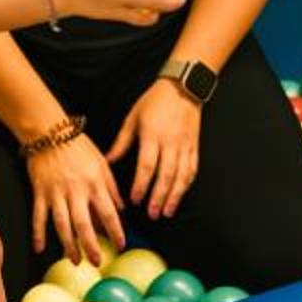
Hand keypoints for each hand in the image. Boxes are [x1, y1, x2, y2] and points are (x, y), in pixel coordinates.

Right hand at [25, 131, 127, 271]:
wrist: (48, 131)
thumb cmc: (77, 145)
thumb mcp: (102, 163)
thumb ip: (111, 187)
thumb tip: (121, 209)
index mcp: (94, 183)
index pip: (108, 212)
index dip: (115, 231)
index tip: (120, 244)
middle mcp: (76, 191)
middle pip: (84, 224)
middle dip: (91, 246)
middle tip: (96, 262)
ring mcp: (56, 193)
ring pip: (62, 225)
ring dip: (68, 245)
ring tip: (74, 260)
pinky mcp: (40, 192)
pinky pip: (39, 216)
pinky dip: (38, 233)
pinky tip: (40, 248)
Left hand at [109, 80, 203, 217]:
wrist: (183, 87)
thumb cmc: (154, 101)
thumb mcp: (132, 119)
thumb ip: (121, 142)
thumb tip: (108, 160)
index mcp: (152, 136)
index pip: (147, 166)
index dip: (141, 185)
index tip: (135, 200)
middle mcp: (170, 143)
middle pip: (165, 176)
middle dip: (158, 197)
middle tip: (151, 214)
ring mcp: (184, 145)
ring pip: (181, 176)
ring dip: (174, 196)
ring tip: (166, 211)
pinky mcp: (194, 146)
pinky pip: (192, 169)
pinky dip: (186, 184)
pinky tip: (180, 195)